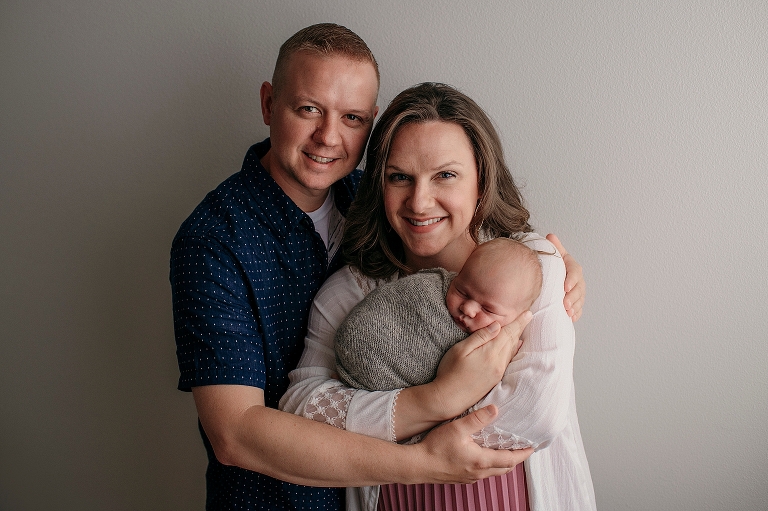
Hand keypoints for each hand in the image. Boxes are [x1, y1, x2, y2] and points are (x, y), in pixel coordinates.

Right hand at [414, 405, 533, 483]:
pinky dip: (491, 465)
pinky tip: (485, 455)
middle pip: (505, 468)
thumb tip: (495, 409)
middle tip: (523, 448)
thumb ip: (477, 419)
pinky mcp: (462, 477)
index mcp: (482, 461)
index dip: (523, 453)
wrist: (418, 465)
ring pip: (494, 472)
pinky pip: (483, 473)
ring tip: (507, 450)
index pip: (511, 460)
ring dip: (503, 462)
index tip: (532, 446)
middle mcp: (479, 473)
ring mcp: (470, 477)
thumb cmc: (436, 448)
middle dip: (516, 459)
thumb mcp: (457, 428)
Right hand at [431, 310, 531, 418]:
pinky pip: (509, 360)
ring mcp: (498, 372)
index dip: (518, 322)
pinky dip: (513, 350)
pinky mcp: (496, 379)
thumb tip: (497, 325)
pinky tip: (516, 346)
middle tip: (528, 316)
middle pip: (512, 341)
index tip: (528, 313)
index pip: (508, 333)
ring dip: (517, 338)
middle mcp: (498, 363)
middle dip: (520, 328)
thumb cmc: (450, 371)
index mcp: (490, 353)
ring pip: (511, 351)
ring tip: (522, 327)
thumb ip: (480, 336)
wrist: (449, 398)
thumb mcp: (461, 349)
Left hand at [546, 233, 584, 321]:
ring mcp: (578, 292)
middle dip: (573, 297)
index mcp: (571, 267)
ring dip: (575, 306)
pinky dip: (576, 314)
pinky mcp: (575, 303)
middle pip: (579, 288)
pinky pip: (579, 309)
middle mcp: (577, 279)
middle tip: (565, 304)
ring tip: (567, 312)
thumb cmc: (552, 267)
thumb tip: (550, 236)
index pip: (575, 272)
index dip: (572, 280)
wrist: (550, 280)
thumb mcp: (553, 257)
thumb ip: (554, 248)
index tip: (565, 287)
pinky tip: (571, 318)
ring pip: (580, 300)